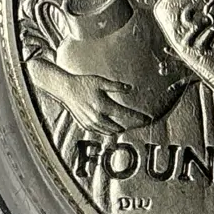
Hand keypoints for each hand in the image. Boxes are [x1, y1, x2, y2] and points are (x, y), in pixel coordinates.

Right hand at [28, 60, 152, 134]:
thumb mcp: (101, 81)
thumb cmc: (83, 83)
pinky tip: (112, 126)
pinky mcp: (85, 125)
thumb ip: (116, 86)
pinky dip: (107, 130)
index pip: (125, 114)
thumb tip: (130, 88)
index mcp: (103, 105)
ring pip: (109, 132)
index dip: (138, 117)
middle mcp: (97, 117)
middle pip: (118, 127)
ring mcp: (90, 123)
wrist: (65, 89)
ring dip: (118, 130)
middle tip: (138, 123)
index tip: (148, 119)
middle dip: (129, 126)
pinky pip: (100, 132)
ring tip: (126, 125)